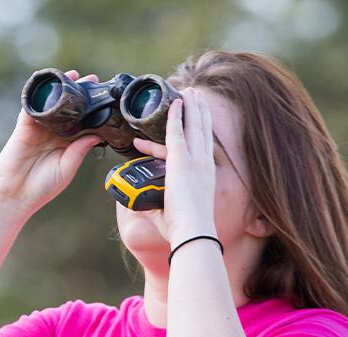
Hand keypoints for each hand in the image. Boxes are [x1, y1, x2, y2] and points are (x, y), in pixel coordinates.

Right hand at [0, 71, 105, 212]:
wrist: (15, 195)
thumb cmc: (42, 186)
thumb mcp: (68, 167)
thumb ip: (81, 149)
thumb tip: (98, 133)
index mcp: (67, 143)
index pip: (82, 122)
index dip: (92, 110)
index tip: (105, 98)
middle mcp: (53, 133)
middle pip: (68, 109)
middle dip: (79, 94)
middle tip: (93, 80)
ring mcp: (39, 129)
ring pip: (51, 104)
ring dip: (61, 89)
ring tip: (73, 76)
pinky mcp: (24, 127)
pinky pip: (31, 106)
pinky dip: (39, 94)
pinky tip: (48, 83)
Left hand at [134, 89, 219, 243]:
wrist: (193, 232)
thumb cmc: (185, 228)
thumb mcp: (173, 210)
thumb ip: (157, 201)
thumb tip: (140, 201)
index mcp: (207, 176)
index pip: (204, 147)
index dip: (201, 130)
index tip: (199, 117)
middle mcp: (205, 165)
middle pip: (204, 131)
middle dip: (201, 111)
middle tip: (197, 95)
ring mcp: (195, 162)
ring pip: (195, 127)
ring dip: (191, 107)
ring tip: (189, 91)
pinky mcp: (181, 162)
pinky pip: (177, 133)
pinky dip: (175, 117)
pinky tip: (174, 104)